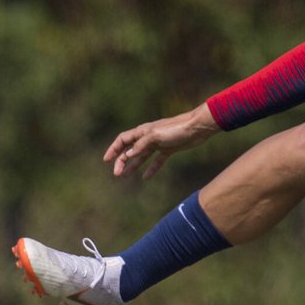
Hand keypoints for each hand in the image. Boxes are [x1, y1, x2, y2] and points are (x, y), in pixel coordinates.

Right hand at [104, 102, 219, 179]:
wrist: (197, 128)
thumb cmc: (176, 129)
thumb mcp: (155, 136)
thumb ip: (141, 145)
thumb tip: (128, 155)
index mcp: (142, 132)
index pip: (122, 140)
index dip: (113, 149)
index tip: (106, 160)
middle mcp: (148, 137)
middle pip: (130, 150)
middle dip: (121, 161)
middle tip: (117, 174)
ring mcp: (158, 144)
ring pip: (142, 157)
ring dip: (133, 166)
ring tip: (125, 176)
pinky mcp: (169, 149)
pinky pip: (157, 161)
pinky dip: (151, 169)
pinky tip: (145, 177)